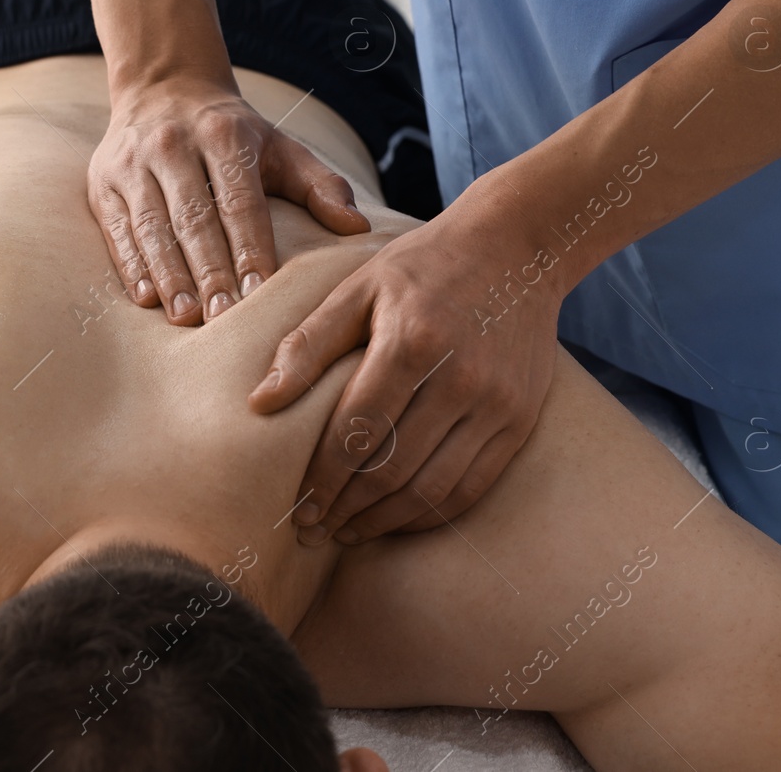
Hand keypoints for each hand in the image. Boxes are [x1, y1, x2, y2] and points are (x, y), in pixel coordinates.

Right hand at [91, 77, 369, 324]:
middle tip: (222, 317)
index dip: (249, 246)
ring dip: (169, 274)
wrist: (163, 88)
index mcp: (224, 136)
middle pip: (193, 217)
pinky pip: (117, 229)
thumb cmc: (232, 135)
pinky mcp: (103, 181)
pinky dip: (132, 264)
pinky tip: (147, 297)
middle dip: (209, 270)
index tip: (259, 291)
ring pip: (152, 226)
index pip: (239, 200)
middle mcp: (174, 145)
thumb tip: (356, 228)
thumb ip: (321, 186)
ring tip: (186, 316)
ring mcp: (132, 163)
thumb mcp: (280, 148)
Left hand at [249, 178, 563, 541]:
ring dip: (386, 520)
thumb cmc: (423, 266)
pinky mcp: (521, 418)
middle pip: (392, 468)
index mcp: (411, 341)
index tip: (298, 507)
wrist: (517, 248)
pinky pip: (473, 485)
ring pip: (433, 488)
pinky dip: (432, 513)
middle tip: (315, 530)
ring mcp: (496, 402)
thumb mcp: (358, 288)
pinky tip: (398, 518)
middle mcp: (459, 377)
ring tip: (349, 532)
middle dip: (347, 508)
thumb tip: (259, 402)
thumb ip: (308, 344)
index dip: (323, 477)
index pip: (356, 430)